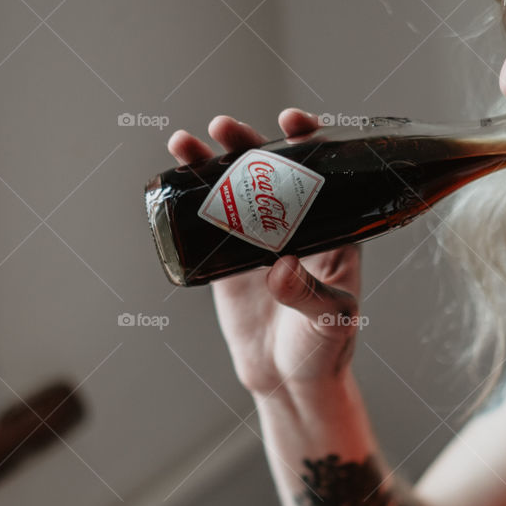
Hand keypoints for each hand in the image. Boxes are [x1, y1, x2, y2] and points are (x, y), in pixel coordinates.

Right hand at [166, 110, 363, 395]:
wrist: (292, 383)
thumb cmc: (326, 349)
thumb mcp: (330, 318)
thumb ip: (306, 293)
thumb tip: (279, 267)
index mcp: (332, 230)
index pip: (322, 174)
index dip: (307, 141)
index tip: (290, 121)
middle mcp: (295, 228)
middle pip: (269, 173)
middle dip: (246, 145)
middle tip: (224, 129)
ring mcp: (258, 244)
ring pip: (234, 193)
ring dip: (209, 165)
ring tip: (184, 144)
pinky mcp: (228, 264)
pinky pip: (207, 225)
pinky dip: (190, 202)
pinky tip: (173, 180)